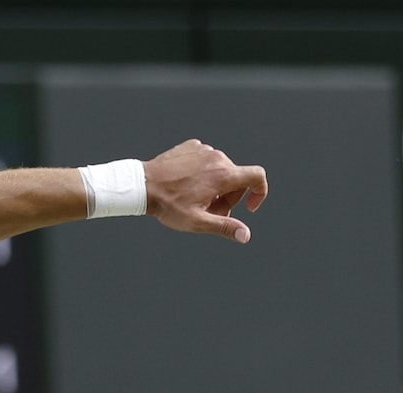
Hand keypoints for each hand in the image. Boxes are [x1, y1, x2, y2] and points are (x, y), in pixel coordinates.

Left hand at [143, 139, 268, 243]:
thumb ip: (224, 227)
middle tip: (209, 211)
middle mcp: (217, 158)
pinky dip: (202, 173)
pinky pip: (206, 161)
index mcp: (223, 174)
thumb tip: (246, 235)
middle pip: (237, 178)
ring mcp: (204, 150)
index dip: (260, 192)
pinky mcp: (192, 147)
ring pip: (221, 170)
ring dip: (215, 186)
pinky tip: (185, 184)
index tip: (249, 207)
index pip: (257, 176)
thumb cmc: (168, 205)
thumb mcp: (197, 221)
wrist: (142, 185)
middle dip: (228, 197)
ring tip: (194, 199)